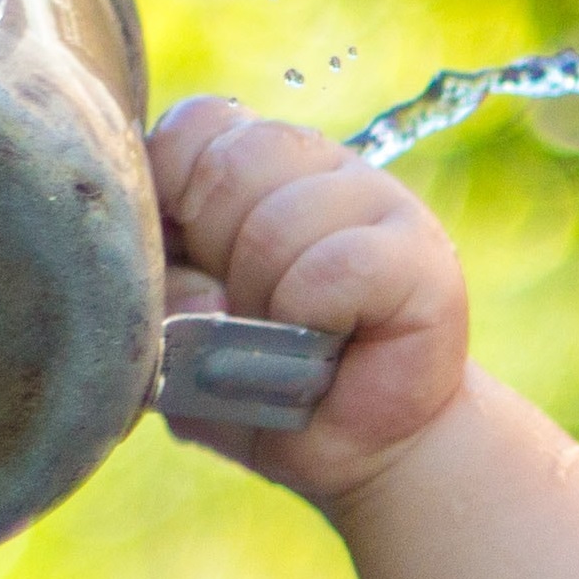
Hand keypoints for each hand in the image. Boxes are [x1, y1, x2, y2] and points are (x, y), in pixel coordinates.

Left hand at [147, 98, 468, 507]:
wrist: (366, 451)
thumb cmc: (268, 386)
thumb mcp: (181, 344)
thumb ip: (158, 300)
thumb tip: (193, 290)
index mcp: (257, 163)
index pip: (194, 127)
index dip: (172, 194)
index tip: (193, 263)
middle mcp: (318, 163)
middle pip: (228, 167)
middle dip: (217, 259)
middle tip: (249, 314)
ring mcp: (377, 197)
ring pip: (278, 222)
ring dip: (267, 301)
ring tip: (293, 340)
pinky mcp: (420, 255)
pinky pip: (336, 266)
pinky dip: (312, 315)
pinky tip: (328, 344)